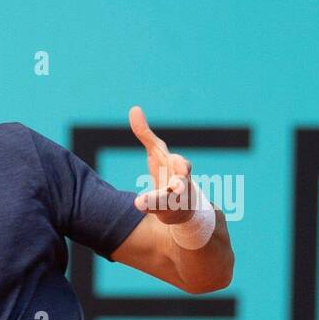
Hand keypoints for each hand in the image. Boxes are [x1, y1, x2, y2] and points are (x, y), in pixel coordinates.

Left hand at [128, 105, 202, 224]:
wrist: (183, 204)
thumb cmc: (169, 173)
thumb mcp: (157, 153)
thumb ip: (146, 134)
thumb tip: (134, 108)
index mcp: (176, 167)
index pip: (176, 161)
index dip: (176, 160)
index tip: (175, 160)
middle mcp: (179, 182)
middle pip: (182, 180)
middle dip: (180, 178)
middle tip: (178, 179)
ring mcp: (173, 199)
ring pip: (168, 199)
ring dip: (160, 199)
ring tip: (144, 201)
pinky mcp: (166, 211)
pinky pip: (158, 209)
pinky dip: (149, 205)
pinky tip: (138, 204)